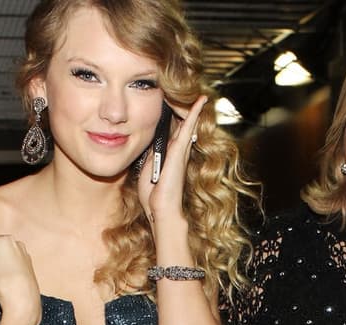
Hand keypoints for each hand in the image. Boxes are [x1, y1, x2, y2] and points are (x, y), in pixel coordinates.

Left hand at [137, 95, 207, 226]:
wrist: (161, 210)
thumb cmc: (153, 195)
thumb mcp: (146, 170)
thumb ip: (150, 155)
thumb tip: (150, 142)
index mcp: (169, 156)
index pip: (174, 133)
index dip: (177, 118)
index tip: (177, 105)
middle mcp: (178, 152)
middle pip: (183, 126)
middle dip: (187, 111)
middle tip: (193, 95)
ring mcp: (180, 151)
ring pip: (187, 124)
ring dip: (192, 109)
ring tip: (199, 94)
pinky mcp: (179, 152)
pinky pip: (187, 127)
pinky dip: (193, 113)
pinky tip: (199, 102)